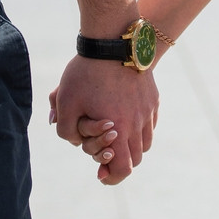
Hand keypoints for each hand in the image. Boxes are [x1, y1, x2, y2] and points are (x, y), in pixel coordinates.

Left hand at [49, 55, 157, 184]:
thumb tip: (74, 141)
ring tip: (116, 136)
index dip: (112, 177)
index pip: (123, 169)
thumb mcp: (66, 101)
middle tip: (106, 155)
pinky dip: (140, 128)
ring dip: (132, 145)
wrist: (112, 42)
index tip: (101, 173)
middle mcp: (137, 124)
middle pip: (136, 159)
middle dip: (121, 162)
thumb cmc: (86, 73)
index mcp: (118, 130)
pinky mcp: (153, 97)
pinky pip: (150, 122)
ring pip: (146, 142)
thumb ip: (66, 129)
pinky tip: (126, 117)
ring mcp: (148, 110)